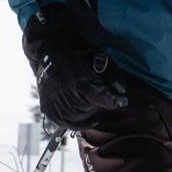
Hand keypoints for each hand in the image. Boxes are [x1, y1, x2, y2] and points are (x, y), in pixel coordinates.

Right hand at [23, 2, 126, 132]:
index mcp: (81, 81)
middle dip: (99, 102)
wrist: (50, 49)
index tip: (122, 100)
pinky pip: (67, 122)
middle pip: (93, 109)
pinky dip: (76, 121)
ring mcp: (56, 103)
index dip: (116, 100)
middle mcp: (67, 95)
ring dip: (88, 111)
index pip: (106, 100)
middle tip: (96, 92)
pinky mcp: (49, 109)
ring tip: (86, 98)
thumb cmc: (77, 52)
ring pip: (81, 117)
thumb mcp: (100, 56)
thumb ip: (113, 75)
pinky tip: (83, 114)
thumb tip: (122, 92)